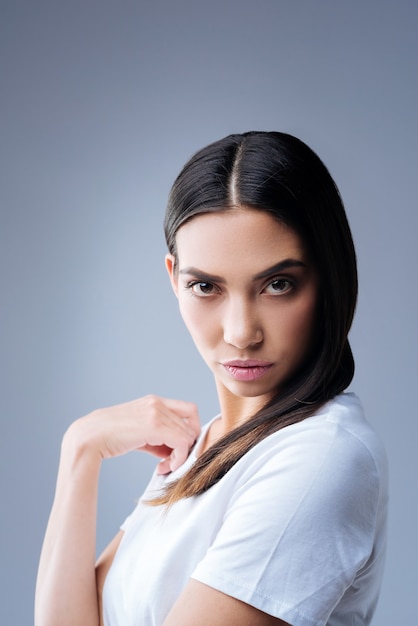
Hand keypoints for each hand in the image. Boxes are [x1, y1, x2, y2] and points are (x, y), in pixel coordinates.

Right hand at [65, 395, 200, 473]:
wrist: (89, 438)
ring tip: (165, 466)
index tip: (178, 447)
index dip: (190, 430)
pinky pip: (181, 443)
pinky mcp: (154, 426)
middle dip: (187, 445)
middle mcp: (157, 403)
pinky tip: (163, 467)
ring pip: (188, 435)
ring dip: (181, 455)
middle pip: (192, 423)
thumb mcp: (138, 433)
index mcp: (154, 401)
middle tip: (172, 461)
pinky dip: (178, 458)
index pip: (189, 410)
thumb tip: (173, 451)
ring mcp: (156, 412)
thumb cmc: (109, 437)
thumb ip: (157, 438)